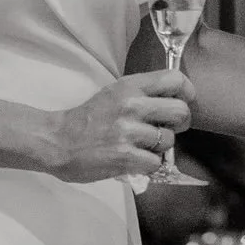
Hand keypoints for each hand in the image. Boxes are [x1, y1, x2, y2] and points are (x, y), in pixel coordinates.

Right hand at [41, 69, 193, 182]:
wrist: (57, 141)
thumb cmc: (88, 119)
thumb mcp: (115, 93)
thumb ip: (142, 93)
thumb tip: (176, 101)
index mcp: (130, 86)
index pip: (174, 79)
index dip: (186, 92)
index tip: (184, 101)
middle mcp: (132, 104)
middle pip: (180, 111)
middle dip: (180, 123)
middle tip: (168, 129)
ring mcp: (128, 130)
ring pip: (168, 140)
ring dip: (159, 148)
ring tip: (142, 147)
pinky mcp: (124, 155)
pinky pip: (155, 162)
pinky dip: (148, 166)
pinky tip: (134, 161)